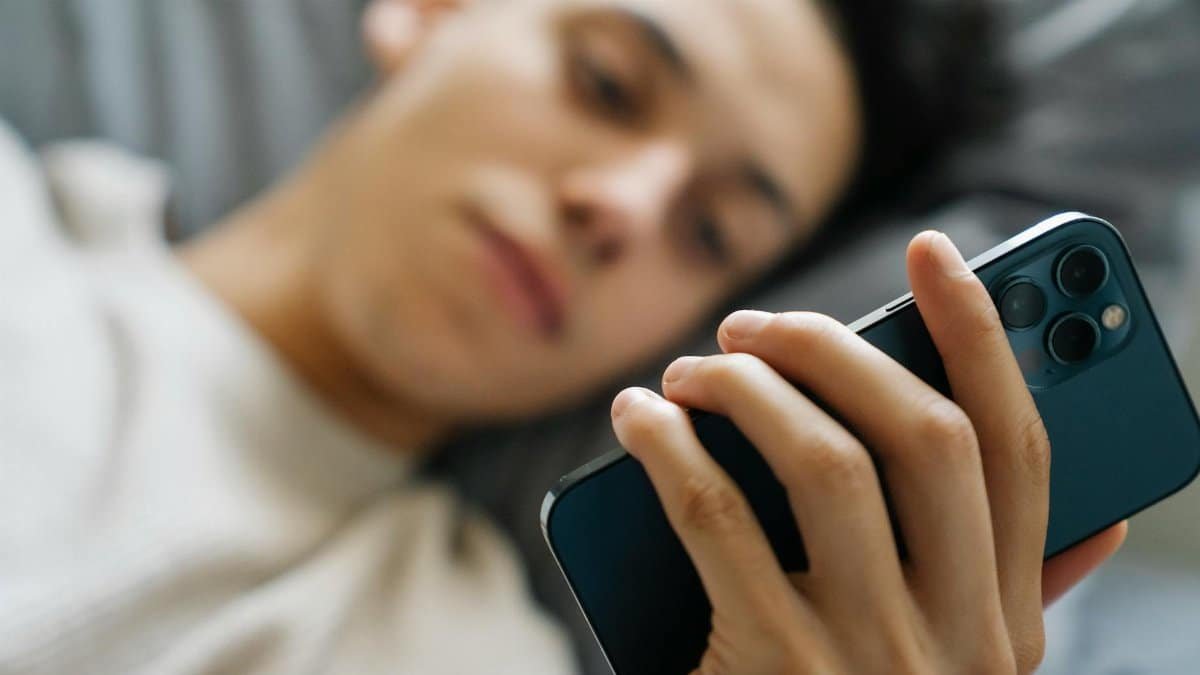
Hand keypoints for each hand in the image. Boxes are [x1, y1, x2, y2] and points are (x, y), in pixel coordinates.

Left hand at [610, 232, 1125, 673]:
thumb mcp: (961, 673)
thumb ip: (1020, 596)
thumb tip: (1103, 517)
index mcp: (1008, 623)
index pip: (1021, 449)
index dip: (983, 335)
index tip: (934, 250)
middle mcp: (959, 638)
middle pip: (924, 437)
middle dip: (835, 350)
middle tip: (753, 325)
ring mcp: (868, 656)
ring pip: (822, 460)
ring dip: (747, 390)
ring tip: (692, 370)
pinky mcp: (772, 669)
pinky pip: (714, 515)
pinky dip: (668, 446)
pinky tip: (640, 418)